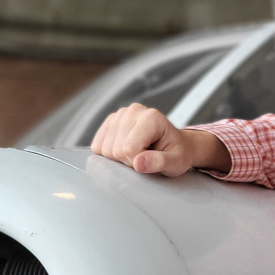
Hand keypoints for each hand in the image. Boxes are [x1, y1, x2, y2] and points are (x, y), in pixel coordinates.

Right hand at [89, 103, 230, 176]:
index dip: (137, 162)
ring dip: (119, 157)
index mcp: (151, 118)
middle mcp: (133, 111)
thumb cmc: (176, 152)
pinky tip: (124, 149)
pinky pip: (97, 145)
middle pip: (114, 149)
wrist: (175, 145)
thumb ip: (160, 162)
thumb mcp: (176, 162)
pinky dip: (108, 154)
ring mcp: (120, 114)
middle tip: (145, 156)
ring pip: (104, 149)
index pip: (128, 149)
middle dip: (128, 160)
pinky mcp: (110, 121)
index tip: (151, 158)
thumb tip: (139, 163)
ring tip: (137, 152)